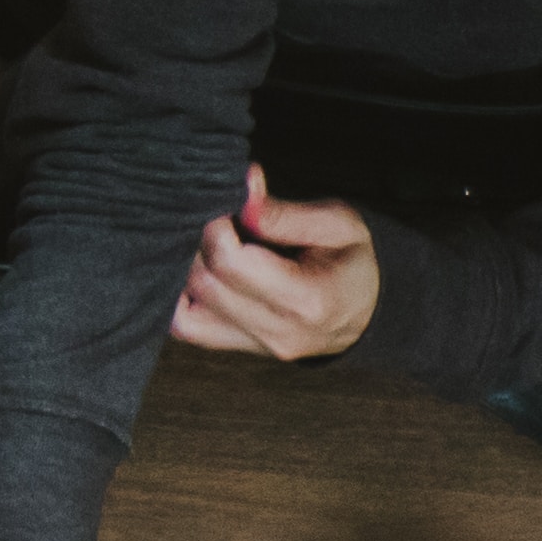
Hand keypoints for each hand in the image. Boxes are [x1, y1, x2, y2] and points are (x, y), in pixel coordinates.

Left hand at [172, 168, 381, 360]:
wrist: (364, 310)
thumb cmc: (350, 262)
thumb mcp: (338, 225)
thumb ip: (287, 213)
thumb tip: (243, 191)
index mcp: (308, 300)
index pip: (231, 263)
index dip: (217, 228)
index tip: (228, 211)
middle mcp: (279, 331)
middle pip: (205, 284)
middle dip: (199, 246)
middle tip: (216, 225)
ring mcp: (257, 346)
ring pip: (184, 311)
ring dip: (184, 274)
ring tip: (205, 249)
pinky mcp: (238, 348)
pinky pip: (186, 329)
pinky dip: (177, 299)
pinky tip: (194, 273)